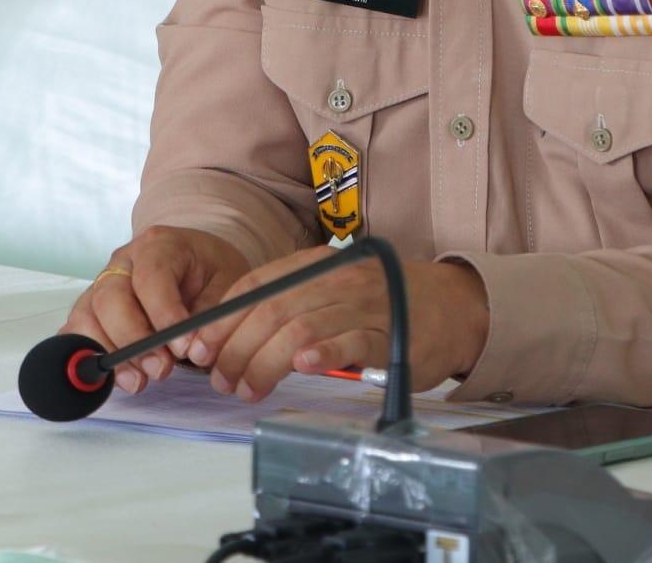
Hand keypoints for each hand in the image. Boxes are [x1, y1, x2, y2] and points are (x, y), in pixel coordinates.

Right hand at [59, 226, 250, 395]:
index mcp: (158, 245)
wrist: (197, 264)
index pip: (150, 277)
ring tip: (139, 382)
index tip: (183, 347)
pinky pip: (77, 333)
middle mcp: (123, 262)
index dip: (163, 315)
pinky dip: (90, 357)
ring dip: (110, 355)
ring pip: (87, 317)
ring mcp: (102, 284)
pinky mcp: (91, 309)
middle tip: (162, 369)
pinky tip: (116, 377)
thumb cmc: (210, 272)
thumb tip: (192, 351)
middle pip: (110, 298)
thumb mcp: (228, 282)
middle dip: (134, 341)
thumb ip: (211, 314)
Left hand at [184, 247, 489, 403]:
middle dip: (237, 349)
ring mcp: (365, 304)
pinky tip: (301, 366)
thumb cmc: (381, 304)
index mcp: (317, 263)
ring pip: (302, 328)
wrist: (450, 305)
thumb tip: (229, 341)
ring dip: (266, 362)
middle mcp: (337, 278)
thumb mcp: (331, 291)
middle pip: (272, 310)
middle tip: (223, 381)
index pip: (257, 286)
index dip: (222, 319)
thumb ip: (289, 306)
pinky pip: (350, 340)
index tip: (201, 350)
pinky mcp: (390, 334)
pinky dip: (323, 352)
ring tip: (249, 388)